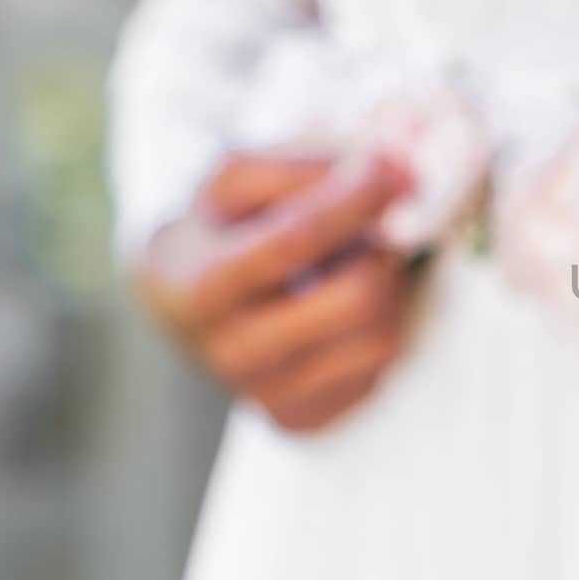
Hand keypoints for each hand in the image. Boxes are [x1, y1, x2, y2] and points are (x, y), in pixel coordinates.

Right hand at [136, 151, 416, 431]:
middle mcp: (229, 354)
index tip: (395, 169)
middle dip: (381, 247)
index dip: (356, 200)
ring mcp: (266, 396)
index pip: (296, 241)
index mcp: (198, 286)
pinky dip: (379, 323)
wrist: (183, 301)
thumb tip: (393, 167)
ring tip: (352, 260)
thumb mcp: (237, 179)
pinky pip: (379, 366)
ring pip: (381, 335)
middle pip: (358, 297)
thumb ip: (305, 163)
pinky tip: (344, 303)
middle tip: (379, 219)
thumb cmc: (221, 228)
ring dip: (386, 284)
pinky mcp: (303, 416)